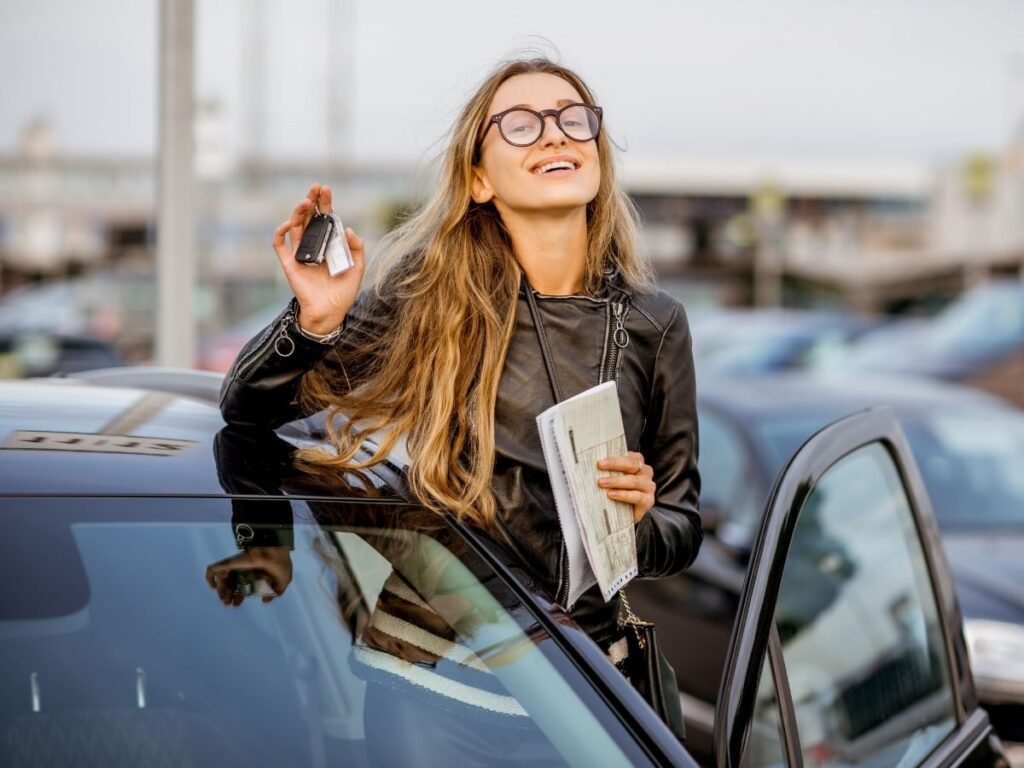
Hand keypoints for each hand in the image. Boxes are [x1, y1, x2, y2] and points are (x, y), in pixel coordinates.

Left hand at [205, 547, 292, 606]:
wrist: (274, 553)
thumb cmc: (280, 565)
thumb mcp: (283, 581)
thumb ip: (276, 592)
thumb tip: (265, 600)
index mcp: (254, 573)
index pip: (243, 586)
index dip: (239, 596)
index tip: (237, 604)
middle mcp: (244, 569)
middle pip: (231, 584)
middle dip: (229, 596)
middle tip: (230, 604)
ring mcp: (235, 566)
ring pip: (222, 580)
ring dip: (221, 591)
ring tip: (225, 600)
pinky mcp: (228, 563)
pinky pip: (212, 570)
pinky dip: (210, 578)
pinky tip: (214, 587)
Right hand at [272, 183, 365, 334]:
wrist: (331, 312)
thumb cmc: (344, 291)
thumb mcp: (358, 267)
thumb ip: (357, 248)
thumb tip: (346, 228)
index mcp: (329, 244)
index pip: (325, 218)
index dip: (324, 203)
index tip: (325, 189)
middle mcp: (314, 246)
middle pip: (309, 218)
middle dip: (311, 201)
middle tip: (315, 188)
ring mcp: (301, 254)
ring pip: (295, 227)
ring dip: (298, 212)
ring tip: (306, 201)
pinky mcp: (290, 264)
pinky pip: (280, 245)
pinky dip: (281, 233)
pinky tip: (289, 224)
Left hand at [597, 452, 655, 523]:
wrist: (623, 514)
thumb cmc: (616, 490)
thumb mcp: (611, 476)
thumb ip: (607, 468)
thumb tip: (590, 462)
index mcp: (638, 462)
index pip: (629, 456)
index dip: (614, 458)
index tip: (599, 462)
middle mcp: (645, 472)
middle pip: (632, 464)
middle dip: (615, 464)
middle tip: (599, 466)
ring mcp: (649, 486)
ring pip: (634, 481)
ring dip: (617, 481)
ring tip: (601, 483)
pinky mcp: (648, 501)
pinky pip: (637, 496)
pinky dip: (623, 495)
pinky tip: (611, 495)